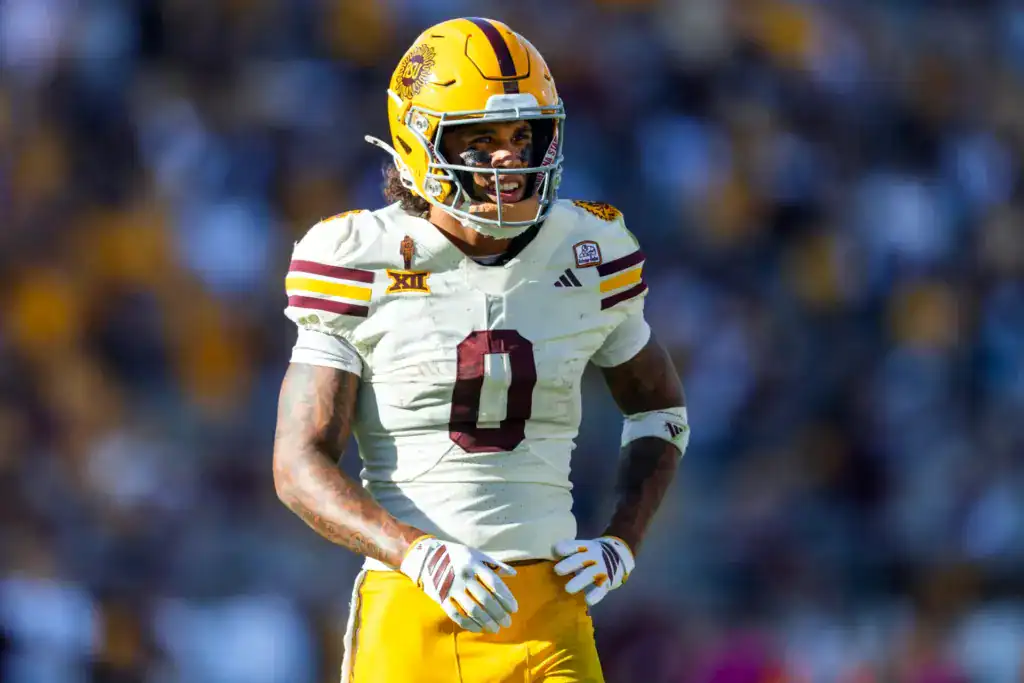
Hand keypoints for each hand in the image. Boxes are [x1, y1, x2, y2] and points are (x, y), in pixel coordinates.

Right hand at [400, 536, 517, 632]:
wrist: (425, 556)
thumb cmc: (455, 554)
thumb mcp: (475, 554)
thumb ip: (494, 564)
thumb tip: (514, 574)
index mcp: (474, 563)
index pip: (495, 583)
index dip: (506, 597)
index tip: (514, 609)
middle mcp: (464, 576)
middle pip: (486, 599)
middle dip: (499, 613)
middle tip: (507, 622)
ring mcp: (452, 588)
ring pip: (473, 609)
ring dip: (487, 621)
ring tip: (496, 629)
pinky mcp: (441, 598)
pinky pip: (457, 615)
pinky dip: (469, 624)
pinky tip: (478, 628)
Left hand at [553, 536, 634, 606]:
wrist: (619, 555)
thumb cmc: (592, 553)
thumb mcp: (583, 547)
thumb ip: (569, 550)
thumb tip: (553, 551)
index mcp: (586, 546)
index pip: (575, 545)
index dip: (567, 548)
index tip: (557, 551)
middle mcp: (594, 556)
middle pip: (581, 559)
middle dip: (570, 564)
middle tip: (557, 570)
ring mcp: (601, 569)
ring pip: (590, 574)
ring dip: (580, 581)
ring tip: (568, 589)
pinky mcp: (607, 582)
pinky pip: (601, 589)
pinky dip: (595, 595)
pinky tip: (588, 600)